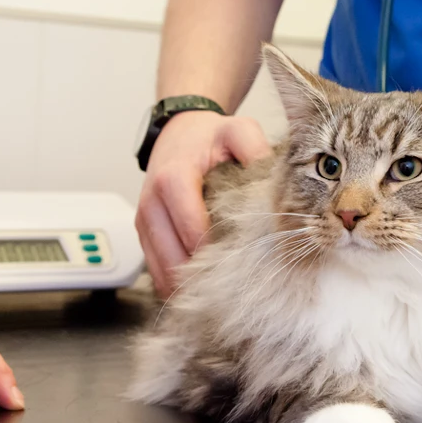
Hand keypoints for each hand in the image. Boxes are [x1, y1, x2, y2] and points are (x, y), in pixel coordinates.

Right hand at [136, 110, 271, 297]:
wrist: (180, 130)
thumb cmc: (212, 135)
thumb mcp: (239, 132)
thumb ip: (257, 151)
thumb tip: (277, 185)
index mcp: (173, 178)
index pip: (192, 229)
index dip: (218, 250)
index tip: (247, 260)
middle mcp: (151, 203)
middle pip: (174, 256)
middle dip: (206, 274)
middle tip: (240, 285)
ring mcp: (144, 221)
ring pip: (161, 269)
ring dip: (189, 284)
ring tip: (223, 292)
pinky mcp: (144, 232)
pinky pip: (156, 269)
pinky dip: (176, 282)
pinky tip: (203, 286)